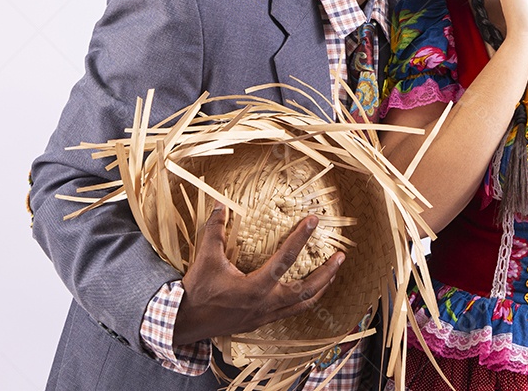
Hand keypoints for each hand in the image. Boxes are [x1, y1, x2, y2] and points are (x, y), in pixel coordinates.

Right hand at [172, 204, 343, 344]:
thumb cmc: (197, 290)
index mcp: (254, 287)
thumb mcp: (206, 258)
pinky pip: (291, 312)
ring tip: (333, 274)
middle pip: (307, 290)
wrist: (186, 323)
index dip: (301, 237)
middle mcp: (265, 304)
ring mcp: (266, 316)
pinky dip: (304, 301)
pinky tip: (307, 291)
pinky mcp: (262, 322)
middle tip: (341, 256)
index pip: (285, 259)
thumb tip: (220, 204)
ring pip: (303, 305)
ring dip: (321, 288)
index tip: (314, 221)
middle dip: (327, 272)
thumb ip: (215, 230)